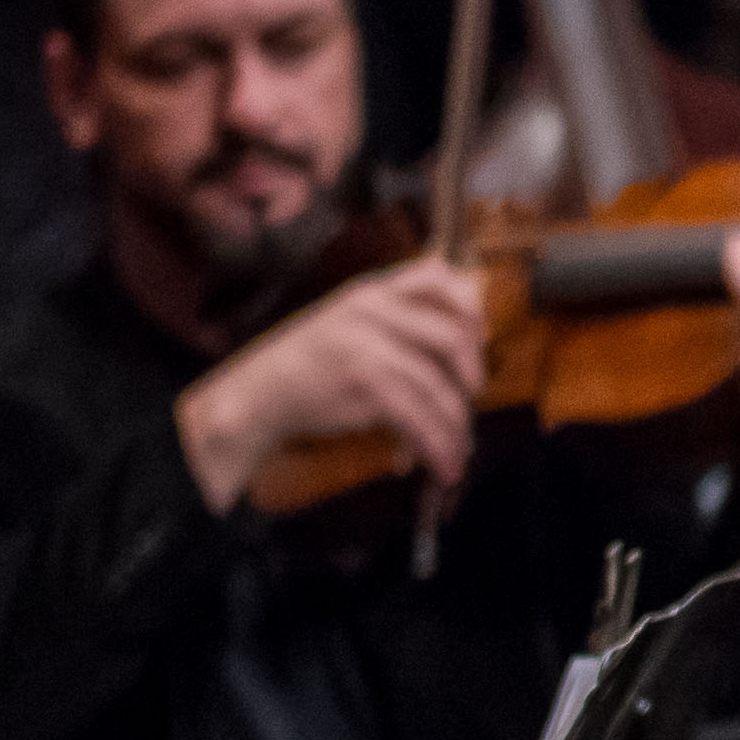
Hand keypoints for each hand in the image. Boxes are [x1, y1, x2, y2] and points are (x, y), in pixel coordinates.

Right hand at [174, 259, 490, 509]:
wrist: (259, 393)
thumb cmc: (312, 363)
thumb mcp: (349, 321)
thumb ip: (398, 318)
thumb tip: (470, 330)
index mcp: (371, 292)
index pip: (436, 275)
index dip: (469, 306)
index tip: (480, 336)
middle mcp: (373, 313)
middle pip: (452, 337)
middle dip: (472, 375)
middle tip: (471, 398)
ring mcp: (368, 346)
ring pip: (438, 389)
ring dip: (456, 428)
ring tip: (458, 451)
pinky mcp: (365, 385)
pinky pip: (418, 418)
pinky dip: (437, 445)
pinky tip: (441, 464)